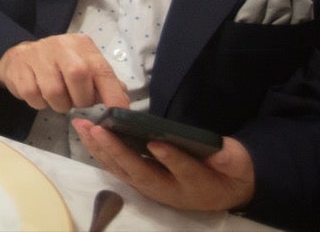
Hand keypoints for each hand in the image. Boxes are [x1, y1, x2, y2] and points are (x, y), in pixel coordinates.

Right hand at [0, 34, 131, 112]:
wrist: (20, 57)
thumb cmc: (60, 66)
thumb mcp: (85, 67)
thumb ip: (105, 83)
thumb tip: (123, 102)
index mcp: (82, 45)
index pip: (102, 71)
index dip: (112, 95)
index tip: (118, 116)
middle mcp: (60, 45)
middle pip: (78, 77)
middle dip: (79, 99)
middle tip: (74, 100)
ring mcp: (37, 54)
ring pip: (54, 91)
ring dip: (58, 104)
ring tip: (57, 98)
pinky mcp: (18, 66)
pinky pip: (33, 96)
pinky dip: (39, 103)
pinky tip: (40, 94)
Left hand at [73, 118, 255, 212]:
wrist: (224, 192)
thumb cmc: (228, 173)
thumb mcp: (236, 164)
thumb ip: (229, 159)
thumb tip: (221, 153)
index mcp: (197, 184)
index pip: (183, 171)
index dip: (170, 158)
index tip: (156, 143)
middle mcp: (170, 190)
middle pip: (141, 171)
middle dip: (117, 151)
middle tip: (98, 129)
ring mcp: (153, 188)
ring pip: (124, 170)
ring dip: (101, 149)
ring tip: (83, 127)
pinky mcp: (142, 182)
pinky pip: (119, 169)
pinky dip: (102, 152)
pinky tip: (88, 135)